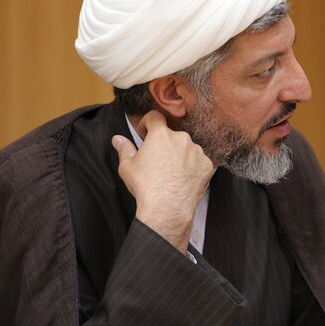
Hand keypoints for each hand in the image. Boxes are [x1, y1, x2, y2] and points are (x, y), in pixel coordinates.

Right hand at [112, 110, 213, 251]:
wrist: (167, 208)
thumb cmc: (145, 187)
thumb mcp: (127, 167)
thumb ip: (124, 149)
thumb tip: (117, 139)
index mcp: (161, 135)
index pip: (155, 117)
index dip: (148, 123)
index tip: (145, 132)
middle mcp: (181, 138)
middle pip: (172, 135)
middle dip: (164, 143)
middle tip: (157, 160)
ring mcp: (197, 151)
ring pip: (187, 147)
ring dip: (179, 154)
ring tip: (170, 172)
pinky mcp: (207, 164)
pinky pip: (198, 160)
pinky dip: (192, 166)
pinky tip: (182, 178)